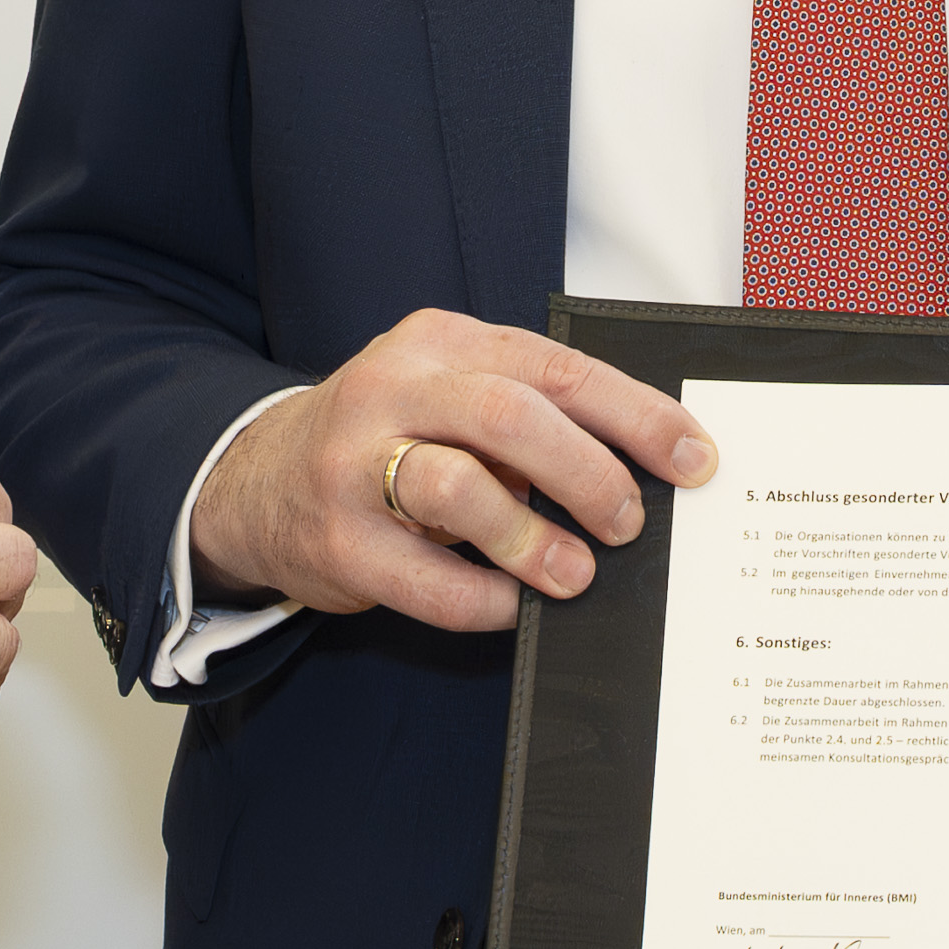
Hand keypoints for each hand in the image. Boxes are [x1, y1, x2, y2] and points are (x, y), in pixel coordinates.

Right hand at [189, 309, 716, 638]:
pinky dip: (486, 600)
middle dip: (589, 473)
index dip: (635, 414)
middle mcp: (392, 390)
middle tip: (629, 522)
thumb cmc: (386, 437)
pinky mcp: (338, 542)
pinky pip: (428, 579)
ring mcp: (354, 465)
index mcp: (439, 343)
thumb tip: (644, 466)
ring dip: (534, 538)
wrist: (256, 481)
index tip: (692, 456)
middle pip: (510, 417)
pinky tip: (514, 606)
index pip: (555, 366)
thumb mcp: (448, 393)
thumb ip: (530, 412)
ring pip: (459, 489)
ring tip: (576, 573)